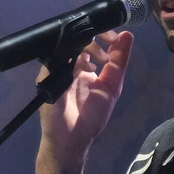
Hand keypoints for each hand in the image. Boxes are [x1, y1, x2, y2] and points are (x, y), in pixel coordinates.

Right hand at [38, 30, 131, 170]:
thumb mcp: (112, 85)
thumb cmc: (91, 116)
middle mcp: (67, 66)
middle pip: (77, 39)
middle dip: (96, 37)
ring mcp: (56, 71)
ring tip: (102, 61)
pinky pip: (56, 61)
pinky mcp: (47, 79)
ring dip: (86, 48)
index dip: (102, 34)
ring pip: (67, 46)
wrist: (72, 140)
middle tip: (110, 45)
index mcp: (81, 66)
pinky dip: (72, 59)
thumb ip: (119, 61)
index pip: (88, 40)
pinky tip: (86, 68)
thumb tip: (127, 34)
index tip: (116, 37)